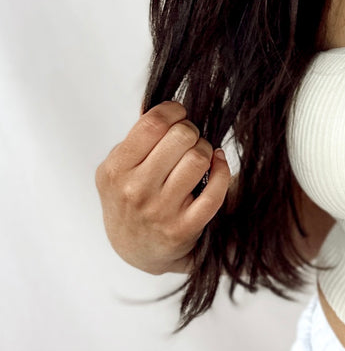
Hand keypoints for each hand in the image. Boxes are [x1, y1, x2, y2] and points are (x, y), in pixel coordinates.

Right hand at [95, 100, 230, 274]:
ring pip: (198, 160)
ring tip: (200, 155)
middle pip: (180, 137)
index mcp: (116, 169)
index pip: (153, 124)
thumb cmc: (128, 199)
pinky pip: (215, 192)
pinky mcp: (184, 228)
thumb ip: (136, 137)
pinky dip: (222, 171)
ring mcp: (160, 211)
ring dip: (206, 151)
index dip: (174, 111)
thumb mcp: (118, 168)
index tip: (179, 114)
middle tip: (190, 138)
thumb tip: (154, 100)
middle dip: (191, 131)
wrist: (134, 250)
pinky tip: (217, 164)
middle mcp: (136, 190)